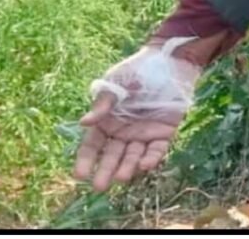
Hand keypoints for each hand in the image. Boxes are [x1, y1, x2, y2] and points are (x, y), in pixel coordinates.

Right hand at [73, 41, 200, 190]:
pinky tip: (144, 165)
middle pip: (112, 155)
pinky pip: (156, 150)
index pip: (93, 144)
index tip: (79, 175)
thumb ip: (103, 103)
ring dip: (127, 167)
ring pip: (133, 156)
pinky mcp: (164, 134)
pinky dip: (151, 158)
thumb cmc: (137, 69)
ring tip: (121, 177)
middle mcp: (123, 132)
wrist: (168, 60)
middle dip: (105, 170)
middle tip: (100, 186)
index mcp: (108, 121)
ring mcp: (144, 135)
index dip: (86, 159)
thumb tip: (83, 123)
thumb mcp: (116, 83)